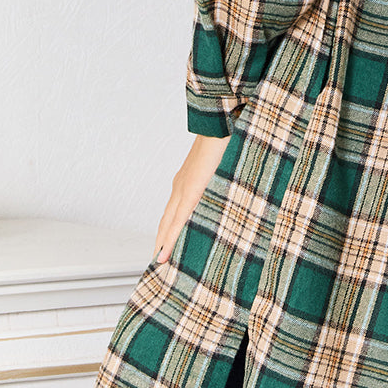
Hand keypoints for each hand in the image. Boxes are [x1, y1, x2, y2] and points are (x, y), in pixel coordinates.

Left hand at [154, 133, 230, 263]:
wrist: (221, 124)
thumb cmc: (225, 141)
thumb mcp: (222, 167)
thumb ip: (221, 180)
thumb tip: (228, 190)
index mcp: (187, 181)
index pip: (173, 211)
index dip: (168, 229)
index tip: (166, 245)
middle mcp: (180, 187)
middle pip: (166, 221)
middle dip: (162, 242)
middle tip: (159, 262)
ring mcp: (183, 189)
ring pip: (168, 224)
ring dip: (163, 244)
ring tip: (160, 263)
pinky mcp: (190, 191)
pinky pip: (178, 221)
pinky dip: (171, 239)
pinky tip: (165, 253)